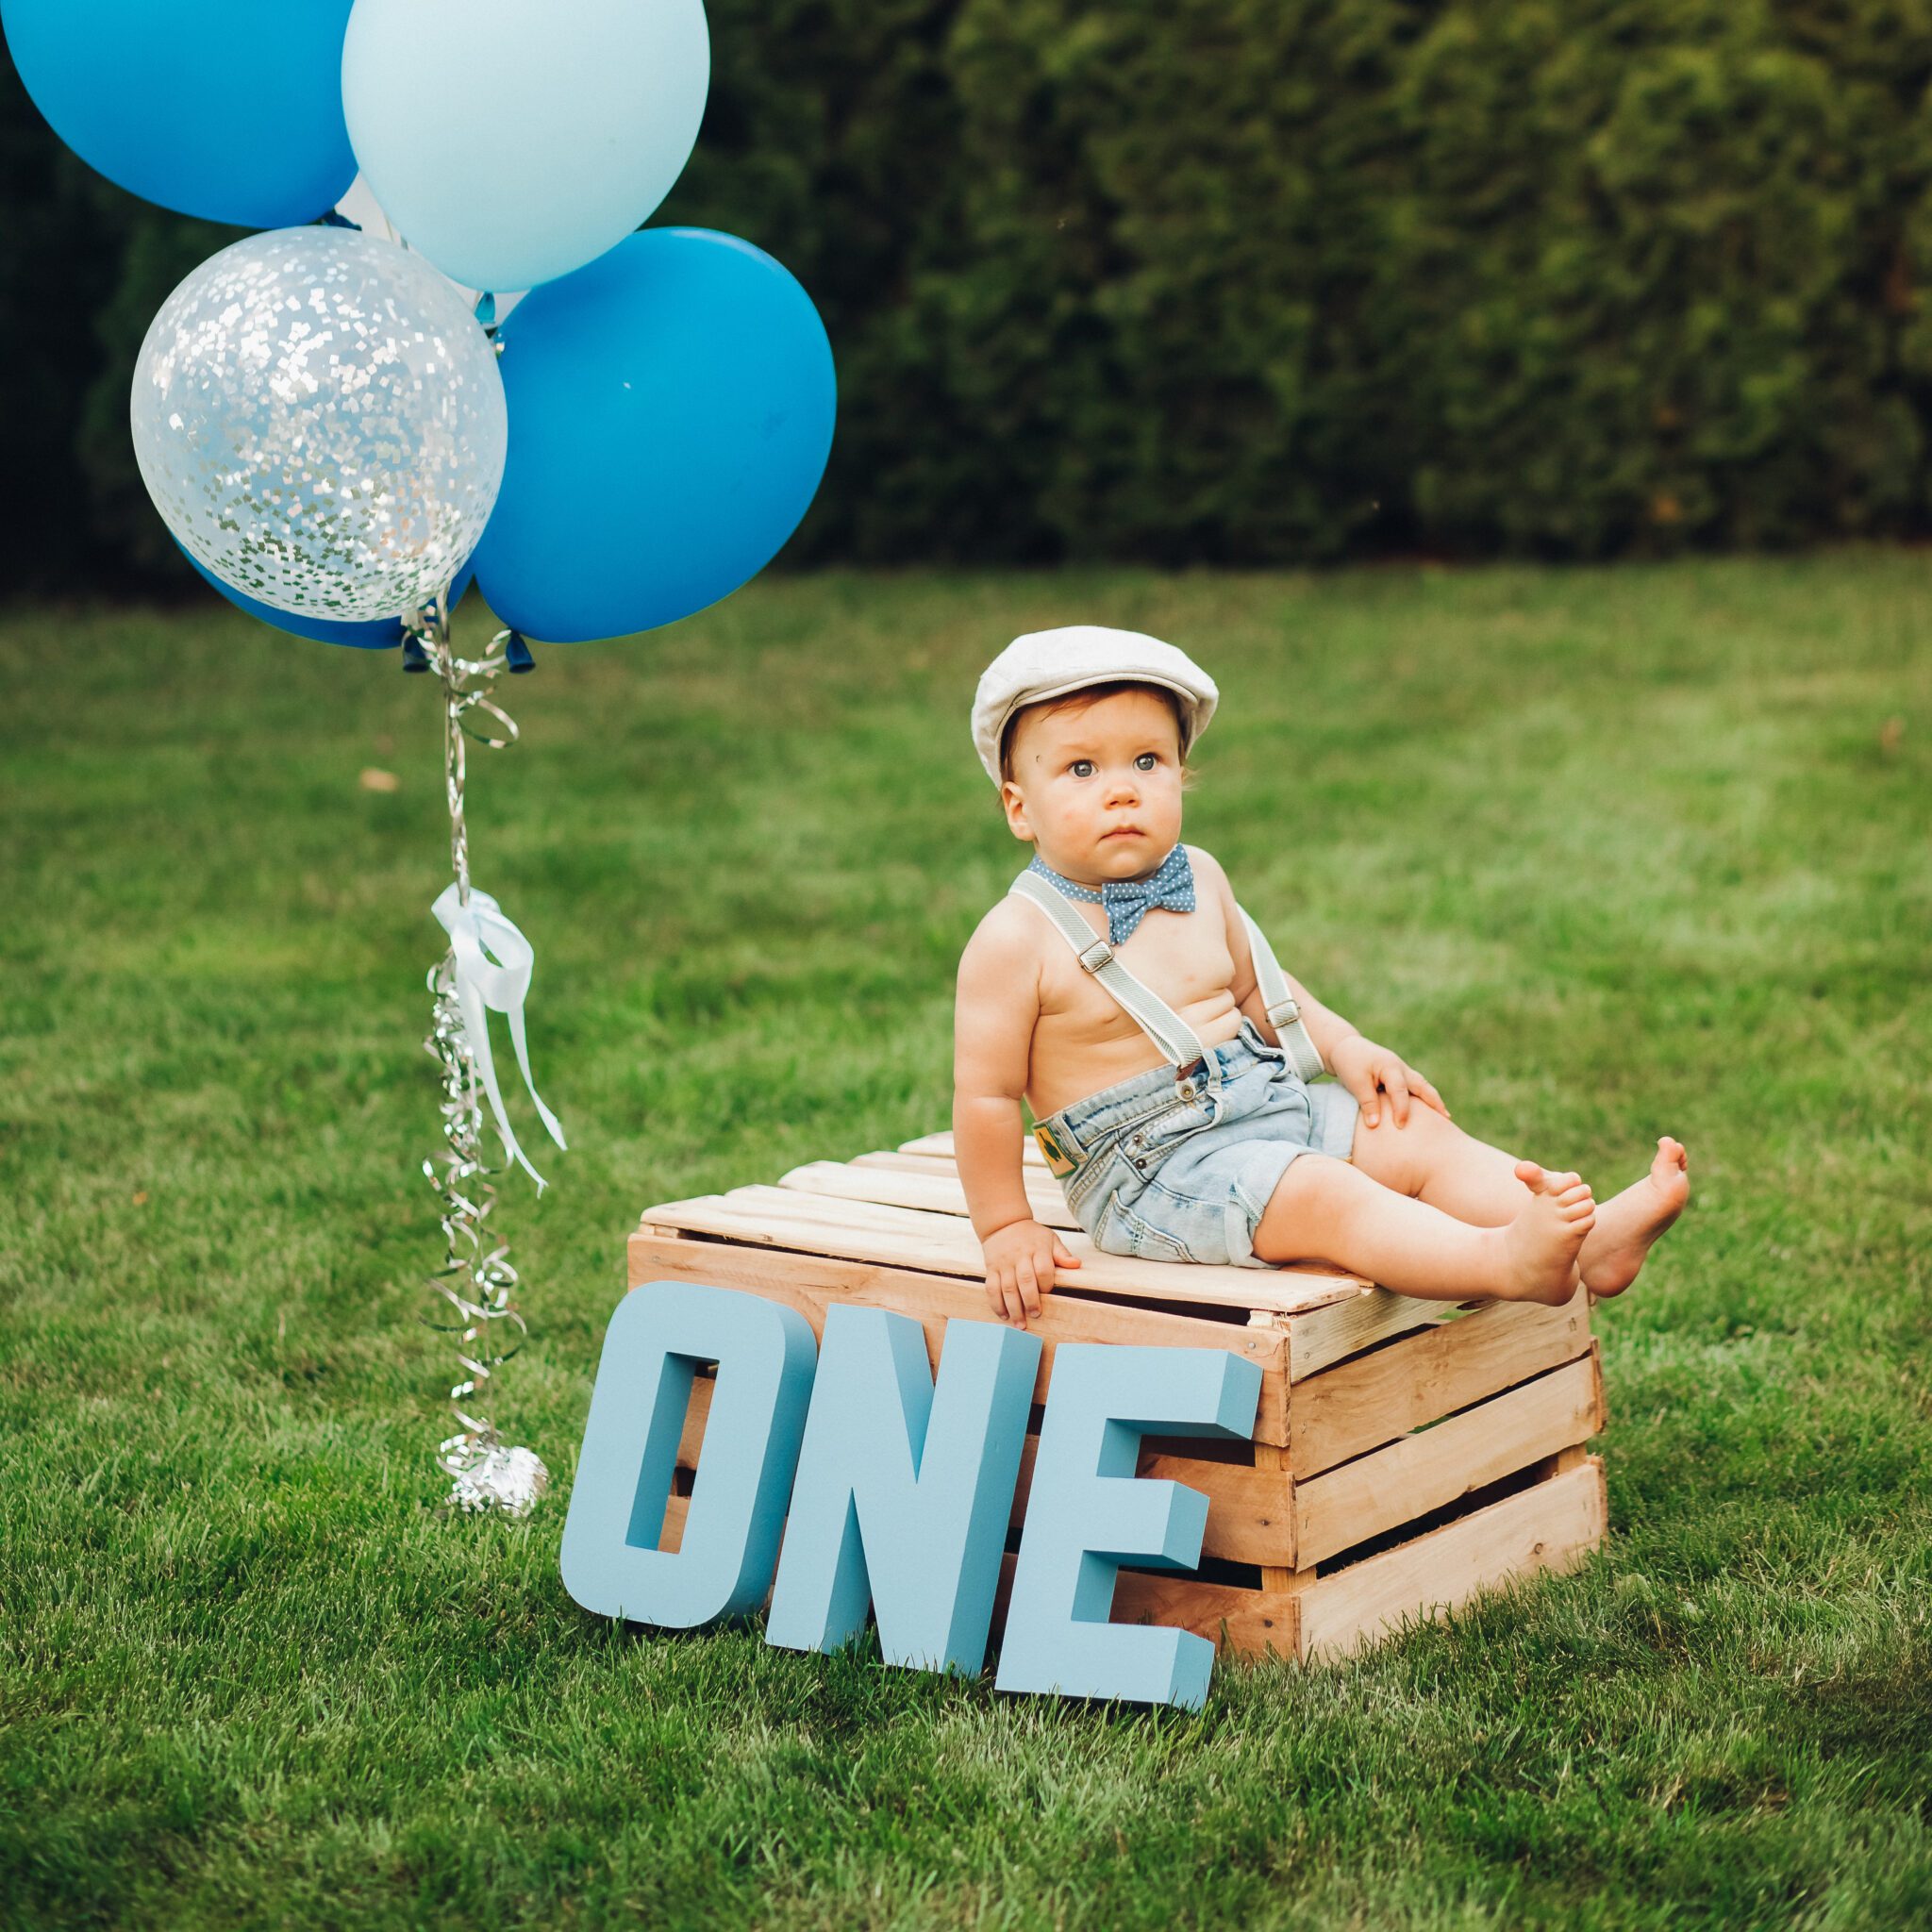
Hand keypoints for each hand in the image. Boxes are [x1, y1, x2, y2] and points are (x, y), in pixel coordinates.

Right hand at [979, 1218, 1077, 1327]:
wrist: (1003, 1223)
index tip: (1049, 1294)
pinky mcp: (991, 1268)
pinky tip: (1003, 1315)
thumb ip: (1062, 1254)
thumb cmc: (1032, 1235)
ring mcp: (1003, 1263)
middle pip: (1025, 1281)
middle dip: (1030, 1301)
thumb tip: (1077, 1264)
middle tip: (1036, 1315)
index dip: (1046, 1284)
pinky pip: (991, 1288)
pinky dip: (996, 1304)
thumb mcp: (1050, 1239)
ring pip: (1007, 1288)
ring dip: (1013, 1308)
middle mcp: (1019, 1256)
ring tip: (1020, 1324)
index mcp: (1037, 1249)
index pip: (1043, 1269)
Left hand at [1329, 1035, 1449, 1128]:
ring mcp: (1403, 1070)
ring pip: (1422, 1085)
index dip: (1401, 1109)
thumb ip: (1367, 1103)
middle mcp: (1401, 1068)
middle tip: (1445, 1118)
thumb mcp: (1356, 1083)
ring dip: (1433, 1099)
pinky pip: (1416, 1087)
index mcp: (1390, 1067)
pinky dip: (1424, 1097)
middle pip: (1422, 1085)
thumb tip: (1375, 1126)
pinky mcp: (1400, 1075)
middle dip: (1434, 1102)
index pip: (1399, 1090)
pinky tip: (1428, 1111)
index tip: (1400, 1127)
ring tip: (1444, 1117)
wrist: (1347, 1047)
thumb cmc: (1350, 1064)